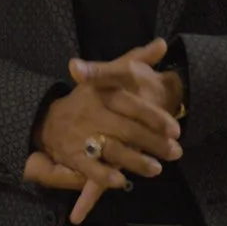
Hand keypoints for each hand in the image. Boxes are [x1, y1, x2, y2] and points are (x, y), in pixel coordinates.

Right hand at [28, 39, 183, 224]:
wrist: (50, 119)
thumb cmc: (89, 97)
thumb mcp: (110, 74)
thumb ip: (136, 59)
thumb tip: (162, 43)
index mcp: (101, 93)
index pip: (131, 105)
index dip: (154, 117)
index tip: (175, 128)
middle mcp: (91, 114)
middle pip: (126, 130)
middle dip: (153, 143)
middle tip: (176, 152)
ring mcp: (81, 136)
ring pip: (112, 150)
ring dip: (135, 162)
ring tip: (157, 169)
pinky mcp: (73, 157)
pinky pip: (90, 169)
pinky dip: (105, 176)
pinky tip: (122, 181)